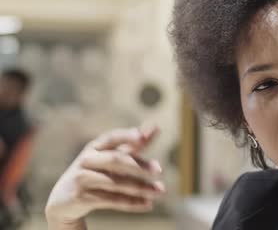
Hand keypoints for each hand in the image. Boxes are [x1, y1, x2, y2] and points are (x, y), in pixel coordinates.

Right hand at [45, 125, 165, 228]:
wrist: (64, 200)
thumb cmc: (95, 173)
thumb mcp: (111, 157)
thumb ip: (133, 145)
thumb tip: (155, 127)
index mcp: (94, 147)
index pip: (111, 138)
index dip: (126, 136)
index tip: (142, 136)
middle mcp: (86, 160)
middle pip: (116, 160)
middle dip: (140, 165)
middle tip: (161, 171)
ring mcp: (82, 178)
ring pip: (116, 183)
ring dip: (141, 188)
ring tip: (160, 191)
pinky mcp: (81, 197)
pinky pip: (111, 200)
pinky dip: (131, 203)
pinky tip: (147, 204)